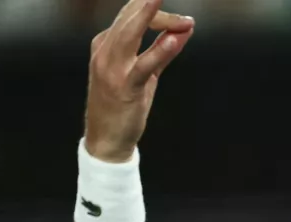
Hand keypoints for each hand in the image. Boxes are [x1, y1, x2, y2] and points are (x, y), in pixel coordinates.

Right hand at [84, 0, 194, 162]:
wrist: (106, 140)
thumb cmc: (124, 105)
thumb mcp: (145, 73)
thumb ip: (163, 51)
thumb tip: (185, 29)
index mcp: (106, 44)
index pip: (131, 14)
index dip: (159, 11)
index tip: (184, 22)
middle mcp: (105, 51)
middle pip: (131, 17)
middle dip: (153, 4)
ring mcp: (112, 69)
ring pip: (131, 33)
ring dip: (153, 15)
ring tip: (167, 4)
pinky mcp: (125, 87)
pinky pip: (144, 65)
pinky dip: (159, 50)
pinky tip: (173, 39)